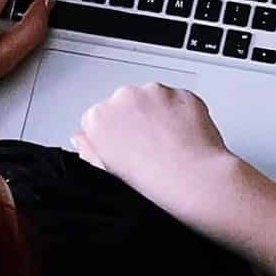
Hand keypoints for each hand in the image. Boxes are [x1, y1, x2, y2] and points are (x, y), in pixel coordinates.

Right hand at [71, 82, 240, 229]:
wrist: (194, 180)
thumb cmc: (153, 183)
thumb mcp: (106, 173)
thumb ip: (89, 149)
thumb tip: (82, 138)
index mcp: (98, 117)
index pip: (99, 119)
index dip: (113, 138)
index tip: (126, 151)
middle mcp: (123, 97)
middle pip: (125, 105)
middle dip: (136, 121)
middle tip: (150, 150)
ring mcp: (154, 92)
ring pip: (153, 100)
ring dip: (159, 115)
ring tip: (170, 146)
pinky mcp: (182, 92)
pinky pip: (178, 101)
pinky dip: (181, 115)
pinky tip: (185, 138)